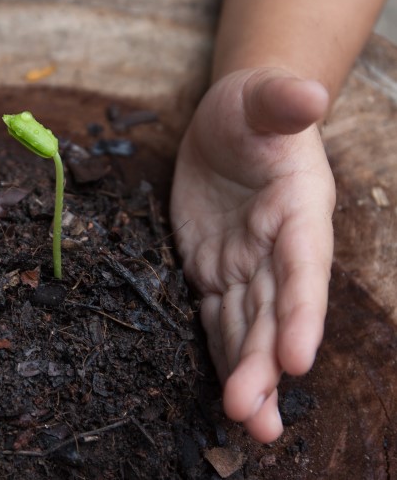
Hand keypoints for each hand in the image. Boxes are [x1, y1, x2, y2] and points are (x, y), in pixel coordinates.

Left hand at [170, 68, 334, 442]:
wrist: (230, 126)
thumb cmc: (252, 110)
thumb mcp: (261, 97)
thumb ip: (282, 101)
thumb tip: (310, 95)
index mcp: (299, 212)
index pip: (302, 267)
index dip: (301, 313)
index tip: (296, 358)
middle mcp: (277, 249)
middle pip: (272, 313)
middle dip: (264, 365)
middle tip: (254, 419)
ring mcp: (245, 265)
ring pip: (246, 327)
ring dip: (248, 376)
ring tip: (249, 426)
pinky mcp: (213, 271)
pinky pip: (217, 318)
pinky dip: (220, 354)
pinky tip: (224, 393)